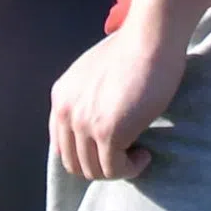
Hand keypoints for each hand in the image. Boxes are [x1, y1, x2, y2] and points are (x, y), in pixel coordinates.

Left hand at [49, 23, 189, 181]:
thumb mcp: (93, 74)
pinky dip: (131, 169)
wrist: (150, 39)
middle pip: (73, 163)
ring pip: (93, 170)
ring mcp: (84, 123)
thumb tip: (96, 124)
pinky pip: (114, 170)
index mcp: (60, 97)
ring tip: (138, 154)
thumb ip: (86, 98)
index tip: (109, 150)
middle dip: (100, 166)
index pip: (61, 146)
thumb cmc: (132, 51)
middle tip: (126, 156)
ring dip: (118, 169)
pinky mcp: (107, 132)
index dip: (85, 155)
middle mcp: (65, 111)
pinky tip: (145, 155)